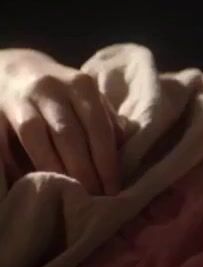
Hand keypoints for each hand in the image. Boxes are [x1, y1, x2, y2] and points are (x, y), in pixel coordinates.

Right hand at [0, 49, 121, 194]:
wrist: (14, 70)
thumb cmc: (60, 92)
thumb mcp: (86, 96)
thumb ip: (105, 119)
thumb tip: (125, 149)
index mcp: (80, 85)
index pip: (97, 127)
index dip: (106, 161)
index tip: (113, 189)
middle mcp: (51, 88)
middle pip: (69, 135)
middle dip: (83, 170)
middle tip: (93, 197)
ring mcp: (21, 99)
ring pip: (35, 137)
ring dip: (53, 167)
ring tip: (67, 192)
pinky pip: (4, 141)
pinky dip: (16, 162)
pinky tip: (32, 180)